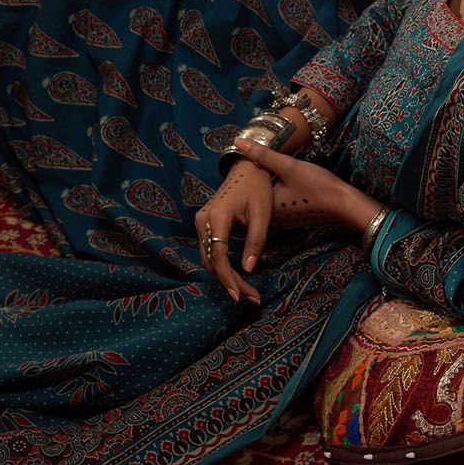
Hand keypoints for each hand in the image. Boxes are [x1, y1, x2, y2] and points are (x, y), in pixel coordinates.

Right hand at [195, 160, 273, 304]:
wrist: (246, 167)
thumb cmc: (257, 188)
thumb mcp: (262, 214)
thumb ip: (255, 241)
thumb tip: (249, 269)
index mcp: (217, 217)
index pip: (219, 256)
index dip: (228, 278)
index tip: (240, 295)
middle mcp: (203, 220)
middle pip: (211, 261)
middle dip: (229, 281)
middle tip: (249, 297)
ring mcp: (201, 221)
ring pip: (208, 258)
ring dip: (224, 276)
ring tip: (245, 291)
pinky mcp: (205, 223)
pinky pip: (210, 250)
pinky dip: (221, 265)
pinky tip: (236, 276)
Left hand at [232, 138, 376, 232]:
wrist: (345, 203)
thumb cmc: (316, 184)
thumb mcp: (288, 165)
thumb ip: (263, 154)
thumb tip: (237, 142)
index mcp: (267, 208)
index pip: (250, 187)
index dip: (250, 170)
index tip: (248, 158)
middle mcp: (273, 219)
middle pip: (259, 195)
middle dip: (259, 179)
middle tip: (256, 161)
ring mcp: (286, 220)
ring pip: (271, 199)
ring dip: (271, 186)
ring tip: (270, 169)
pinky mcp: (296, 218)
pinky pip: (281, 204)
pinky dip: (281, 193)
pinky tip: (286, 183)